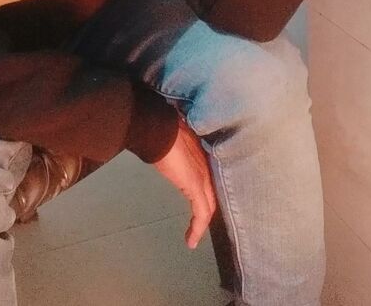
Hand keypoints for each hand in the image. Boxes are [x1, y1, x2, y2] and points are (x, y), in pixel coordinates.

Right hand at [152, 116, 216, 248]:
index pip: (208, 178)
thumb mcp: (169, 140)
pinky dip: (198, 228)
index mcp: (200, 154)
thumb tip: (163, 146)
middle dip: (206, 211)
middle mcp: (205, 166)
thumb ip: (173, 147)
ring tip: (193, 237)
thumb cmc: (160, 130)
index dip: (205, 192)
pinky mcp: (196, 187)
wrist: (159, 128)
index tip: (198, 203)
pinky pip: (201, 213)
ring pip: (208, 205)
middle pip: (211, 194)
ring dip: (201, 224)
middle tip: (198, 226)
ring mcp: (203, 176)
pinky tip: (191, 241)